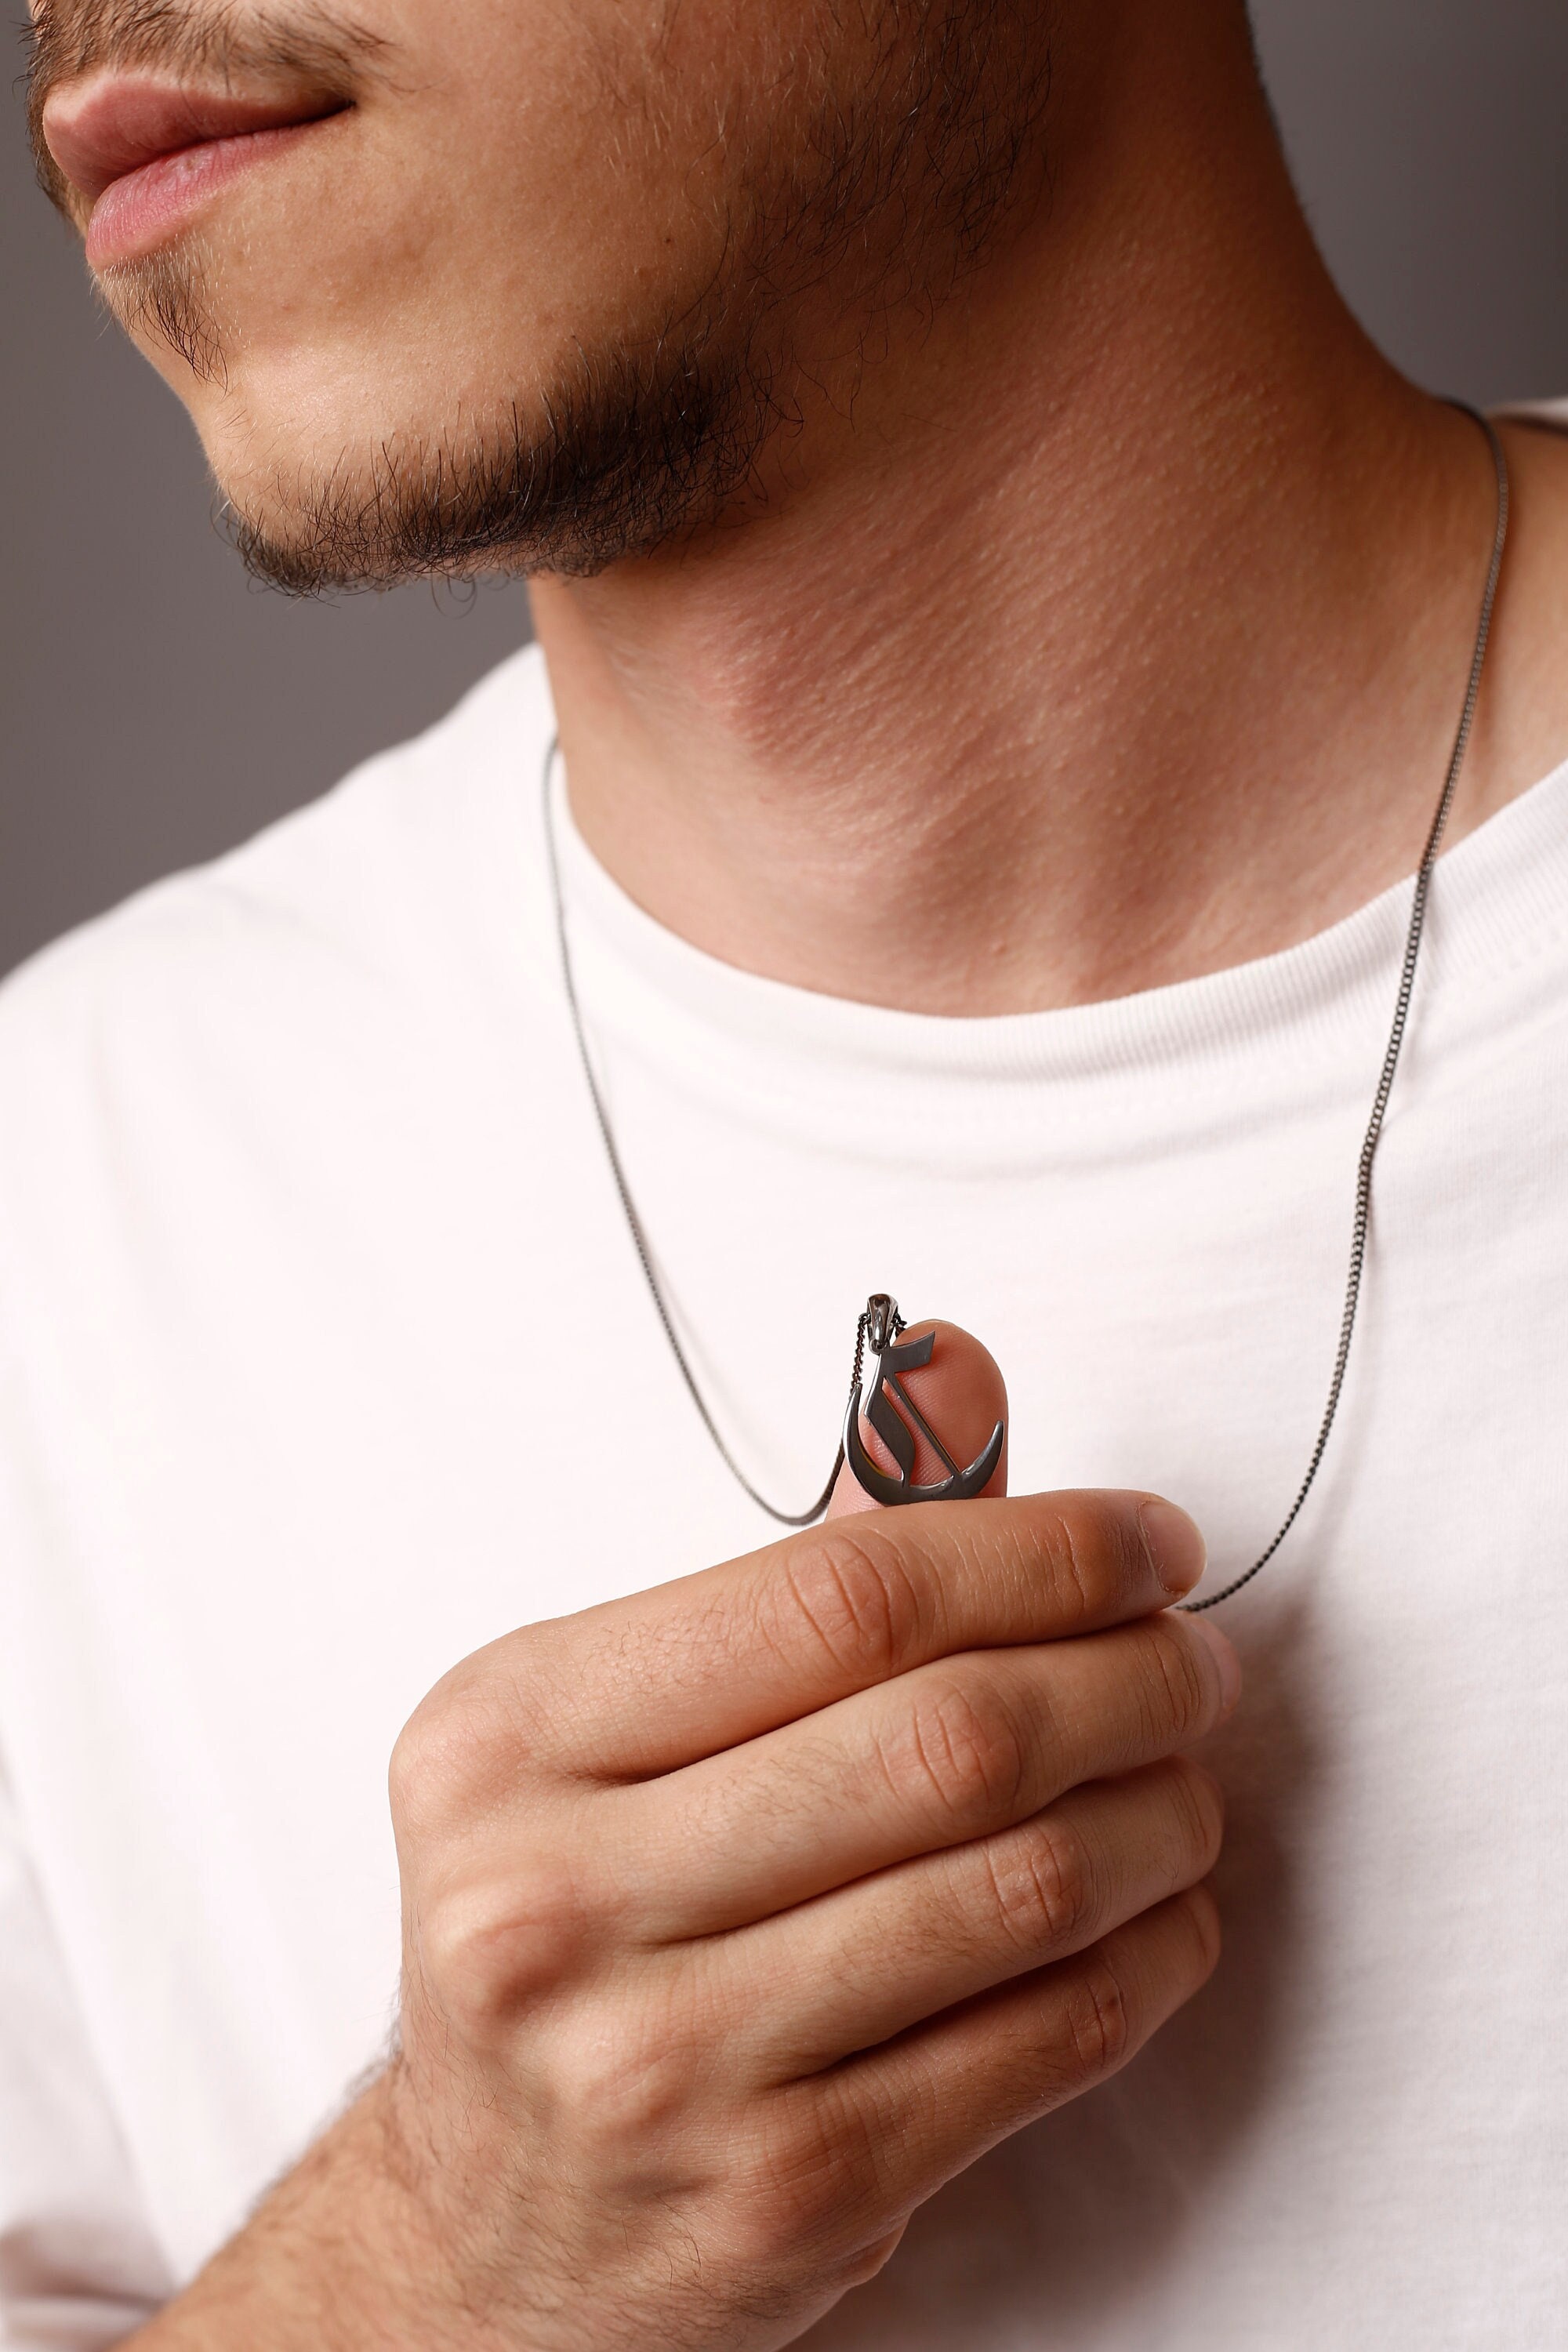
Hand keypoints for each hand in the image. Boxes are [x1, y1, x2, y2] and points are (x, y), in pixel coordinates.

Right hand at [133, 1324, 1235, 2350]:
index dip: (1039, 1552)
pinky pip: (1034, 2044)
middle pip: (946, 1737)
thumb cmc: (572, 1929)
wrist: (492, 2223)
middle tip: (1194, 1657)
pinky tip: (1165, 1909)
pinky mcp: (782, 2195)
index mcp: (510, 1734)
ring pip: (1013, 1890)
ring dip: (1156, 1815)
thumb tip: (959, 1375)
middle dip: (1129, 1677)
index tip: (1145, 1544)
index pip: (841, 1594)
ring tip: (1186, 1775)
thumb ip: (801, 1562)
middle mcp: (558, 1898)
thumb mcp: (613, 1721)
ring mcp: (666, 2064)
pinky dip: (1144, 1957)